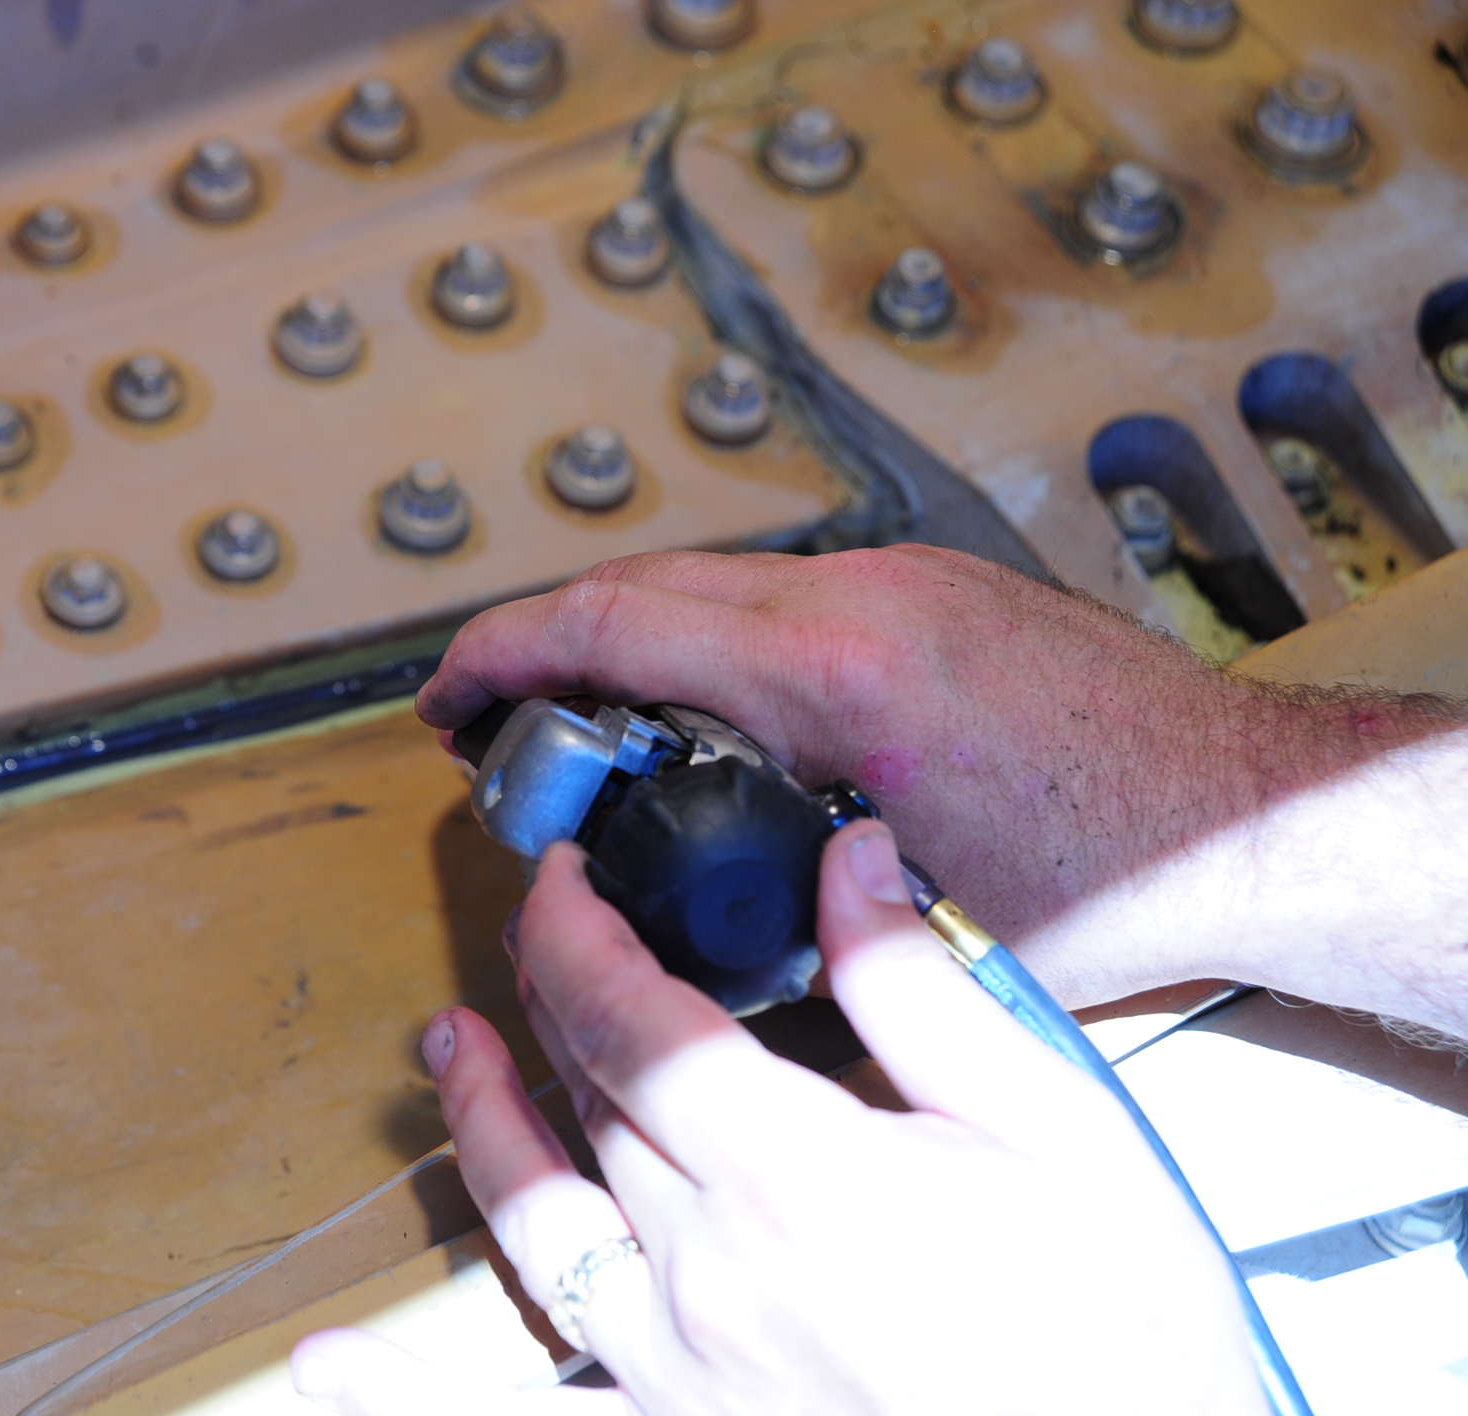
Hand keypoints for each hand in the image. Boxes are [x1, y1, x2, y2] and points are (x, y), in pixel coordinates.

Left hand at [290, 823, 1265, 1415]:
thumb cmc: (1117, 1344)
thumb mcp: (1052, 1131)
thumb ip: (923, 991)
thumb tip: (850, 862)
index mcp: (791, 1174)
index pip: (629, 1017)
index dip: (574, 931)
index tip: (560, 878)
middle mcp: (707, 1272)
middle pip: (586, 1102)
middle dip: (547, 996)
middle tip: (534, 932)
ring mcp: (681, 1369)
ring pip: (536, 1223)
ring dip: (478, 1125)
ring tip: (445, 1052)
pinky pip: (527, 1405)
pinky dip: (406, 1396)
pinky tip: (333, 1369)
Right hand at [413, 545, 1456, 1015]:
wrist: (1260, 814)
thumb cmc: (1119, 873)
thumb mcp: (912, 925)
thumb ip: (780, 912)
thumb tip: (666, 932)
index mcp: (847, 670)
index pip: (620, 622)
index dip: (503, 657)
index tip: (444, 701)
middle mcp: (868, 595)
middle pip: (648, 583)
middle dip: (544, 647)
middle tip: (493, 732)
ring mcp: (905, 579)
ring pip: (711, 583)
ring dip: (625, 641)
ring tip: (587, 733)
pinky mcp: (933, 591)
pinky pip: (776, 595)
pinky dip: (703, 643)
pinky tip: (698, 717)